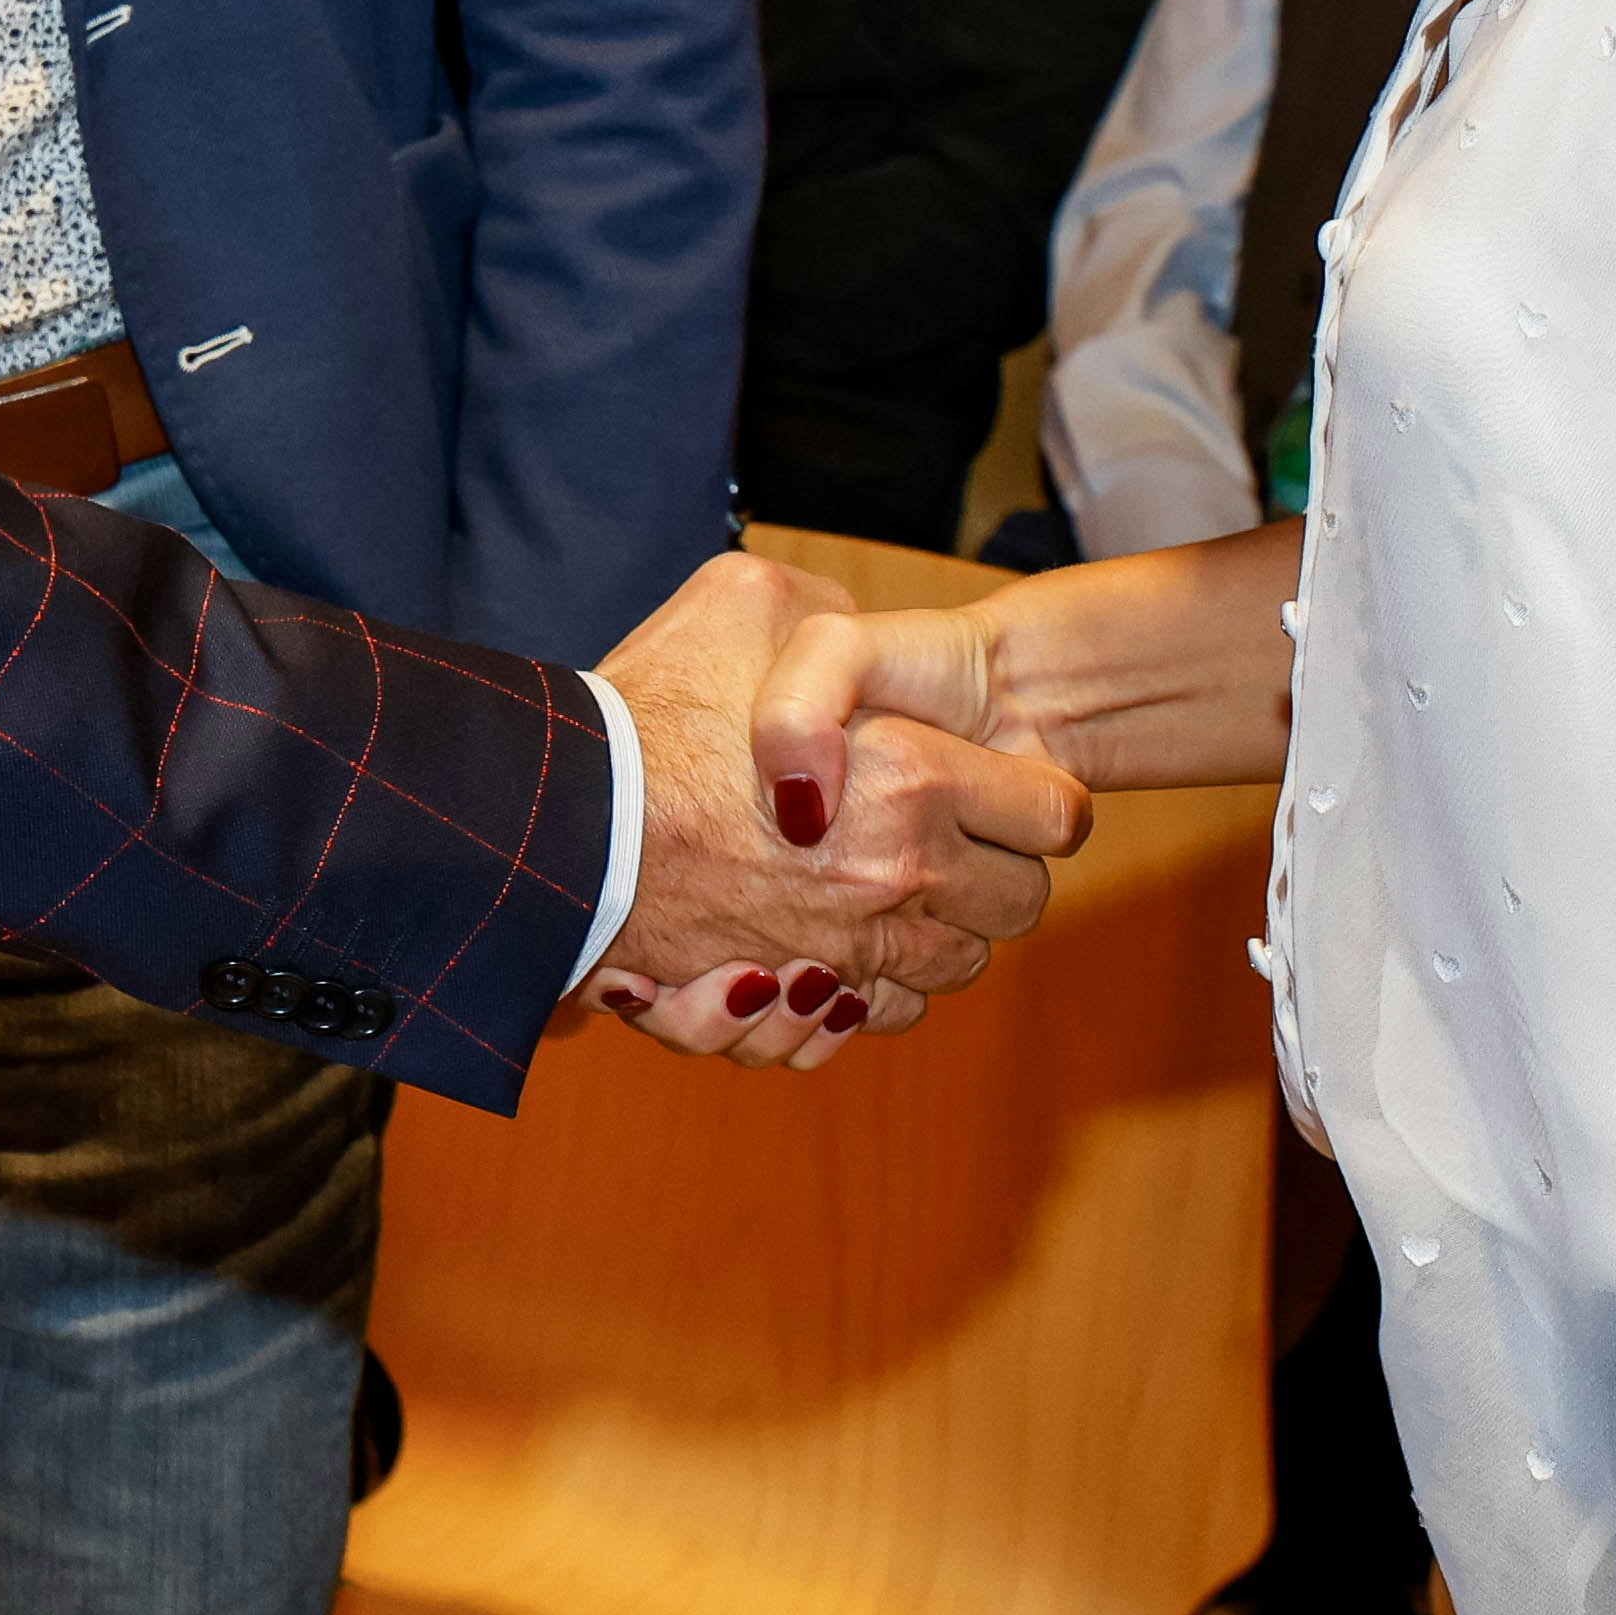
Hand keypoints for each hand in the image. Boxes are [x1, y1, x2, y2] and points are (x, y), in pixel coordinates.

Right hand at [577, 553, 1084, 1065]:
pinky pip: (885, 1014)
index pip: (1055, 813)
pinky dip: (875, 989)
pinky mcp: (802, 1002)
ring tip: (887, 886)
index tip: (1009, 786)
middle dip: (999, 870)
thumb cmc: (644, 715)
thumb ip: (823, 610)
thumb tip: (853, 623)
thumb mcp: (739, 600)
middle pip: (1023, 902)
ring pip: (958, 964)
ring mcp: (854, 951)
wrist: (560, 830)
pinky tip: (838, 941)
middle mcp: (899, 878)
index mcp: (911, 780)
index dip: (1038, 796)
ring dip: (937, 930)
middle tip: (951, 835)